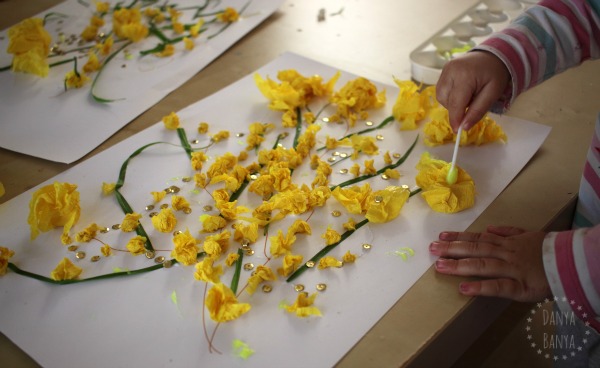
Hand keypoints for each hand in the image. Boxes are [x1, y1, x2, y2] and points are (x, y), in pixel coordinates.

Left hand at [429, 225, 550, 301]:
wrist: (572, 262)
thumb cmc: (550, 251)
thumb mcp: (529, 235)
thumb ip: (509, 232)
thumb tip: (490, 228)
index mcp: (507, 243)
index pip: (478, 239)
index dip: (458, 237)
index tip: (441, 236)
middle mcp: (505, 253)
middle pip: (474, 250)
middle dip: (452, 249)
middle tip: (431, 249)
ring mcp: (511, 269)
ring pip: (481, 265)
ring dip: (459, 265)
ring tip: (440, 266)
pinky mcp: (519, 286)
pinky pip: (497, 286)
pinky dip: (479, 287)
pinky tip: (463, 289)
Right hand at [436, 51, 509, 131]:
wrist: (492, 54)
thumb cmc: (495, 74)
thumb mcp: (492, 94)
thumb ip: (478, 110)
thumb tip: (464, 127)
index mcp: (465, 76)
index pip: (456, 103)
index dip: (455, 119)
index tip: (457, 131)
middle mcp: (450, 71)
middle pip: (447, 101)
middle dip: (457, 109)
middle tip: (471, 105)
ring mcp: (445, 69)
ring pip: (441, 97)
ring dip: (452, 103)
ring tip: (467, 97)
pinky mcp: (443, 71)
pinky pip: (441, 90)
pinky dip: (449, 96)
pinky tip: (461, 92)